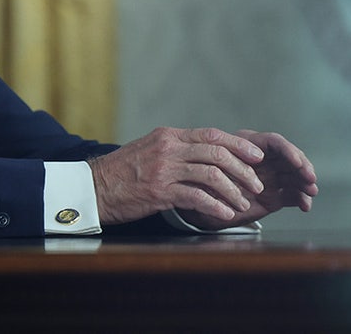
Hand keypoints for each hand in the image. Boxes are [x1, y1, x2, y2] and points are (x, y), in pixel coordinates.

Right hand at [88, 127, 267, 224]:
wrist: (93, 187)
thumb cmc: (123, 172)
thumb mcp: (150, 149)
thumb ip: (177, 148)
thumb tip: (207, 153)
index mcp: (168, 135)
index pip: (212, 135)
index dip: (238, 145)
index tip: (256, 156)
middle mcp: (168, 148)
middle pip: (216, 153)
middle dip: (242, 170)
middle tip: (256, 184)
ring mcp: (164, 169)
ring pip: (211, 175)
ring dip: (233, 191)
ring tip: (244, 204)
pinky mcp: (159, 192)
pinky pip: (196, 197)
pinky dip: (216, 206)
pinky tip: (226, 214)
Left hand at [177, 130, 317, 230]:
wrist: (200, 204)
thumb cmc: (201, 183)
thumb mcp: (205, 174)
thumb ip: (217, 171)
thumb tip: (225, 173)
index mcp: (248, 146)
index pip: (273, 143)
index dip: (287, 151)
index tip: (296, 162)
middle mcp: (263, 159)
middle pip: (289, 157)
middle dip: (302, 166)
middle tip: (310, 178)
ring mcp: (270, 177)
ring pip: (294, 176)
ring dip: (305, 182)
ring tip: (311, 192)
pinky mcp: (275, 196)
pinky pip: (292, 194)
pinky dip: (301, 199)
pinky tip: (305, 205)